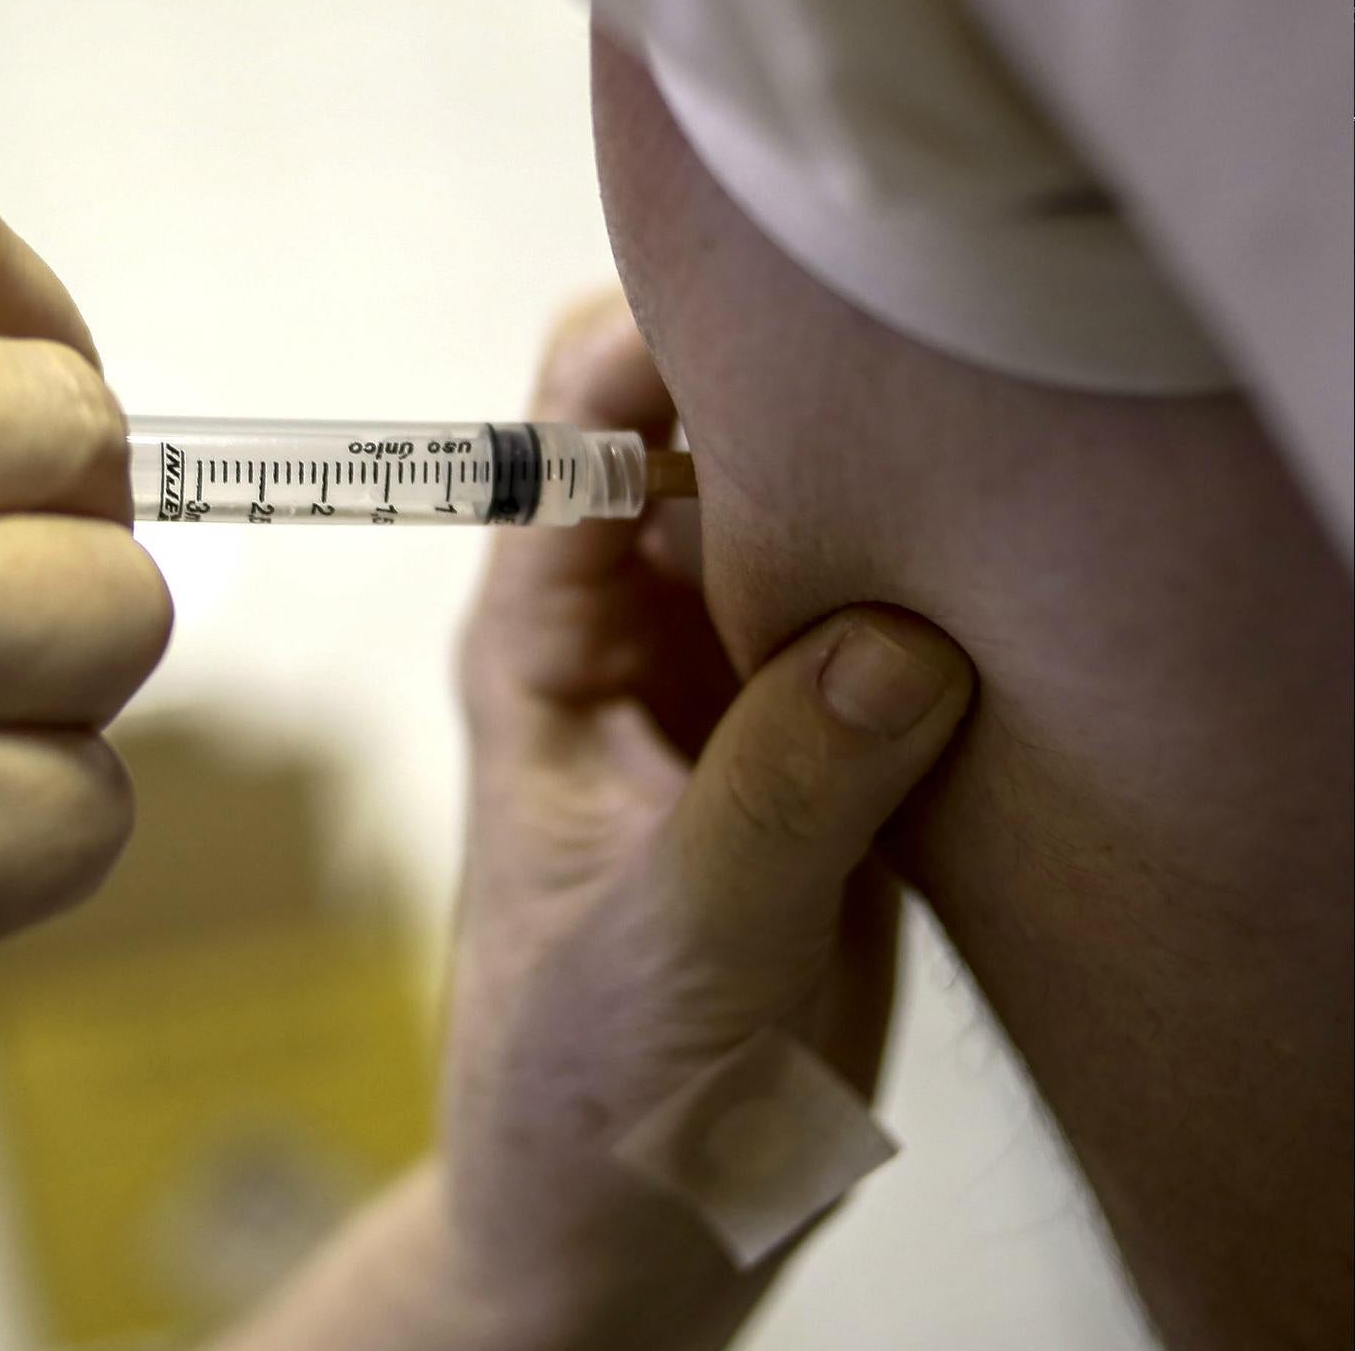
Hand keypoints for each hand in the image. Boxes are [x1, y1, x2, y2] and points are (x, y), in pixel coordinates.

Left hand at [436, 294, 973, 1344]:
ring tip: (987, 524)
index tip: (800, 334)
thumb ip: (778, 802)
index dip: (668, 347)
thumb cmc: (585, 1095)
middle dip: (814, 403)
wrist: (622, 1219)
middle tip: (934, 423)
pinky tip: (1008, 621)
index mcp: (543, 646)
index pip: (575, 423)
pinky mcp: (830, 745)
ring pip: (820, 515)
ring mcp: (740, 682)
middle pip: (714, 433)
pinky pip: (895, 619)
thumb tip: (901, 647)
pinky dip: (951, 602)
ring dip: (897, 504)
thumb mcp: (673, 957)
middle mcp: (636, 634)